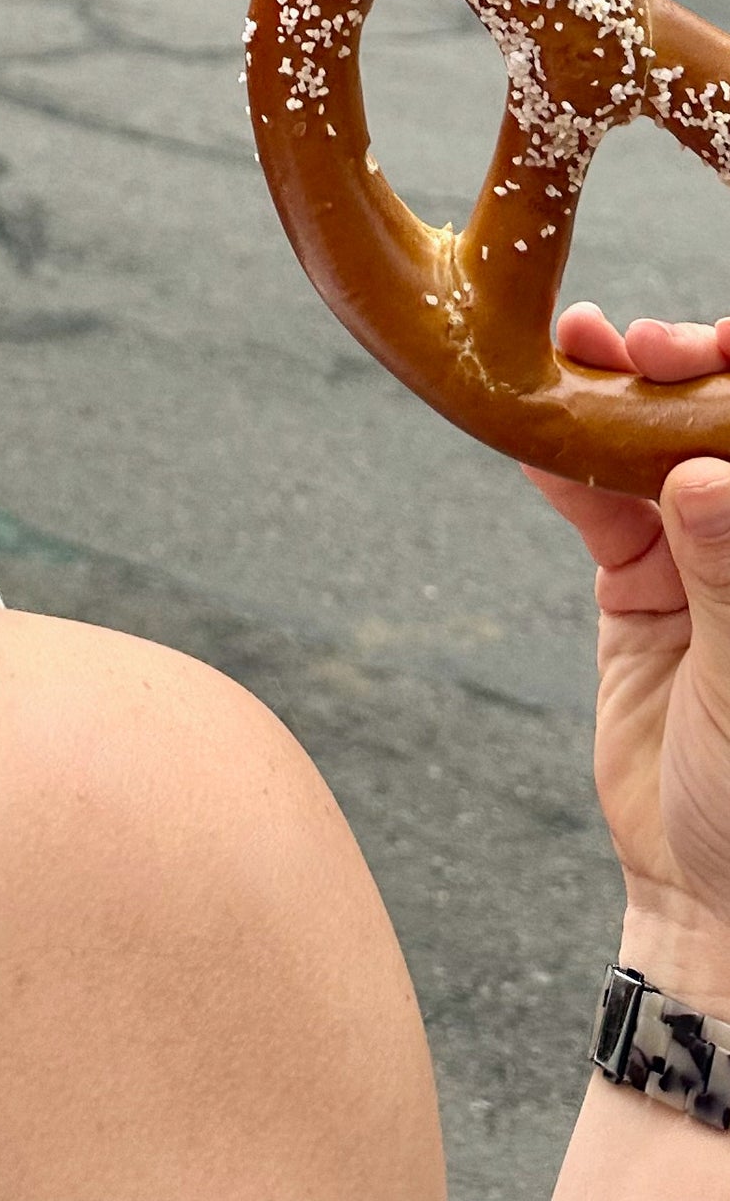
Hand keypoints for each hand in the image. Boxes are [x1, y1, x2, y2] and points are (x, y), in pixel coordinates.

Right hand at [530, 303, 729, 1006]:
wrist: (713, 899)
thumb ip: (728, 573)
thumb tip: (700, 472)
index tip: (724, 345)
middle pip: (723, 438)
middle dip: (688, 376)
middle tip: (645, 346)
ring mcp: (704, 567)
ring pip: (657, 457)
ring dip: (615, 403)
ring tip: (582, 348)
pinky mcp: (638, 593)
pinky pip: (596, 513)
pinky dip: (561, 469)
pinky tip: (533, 426)